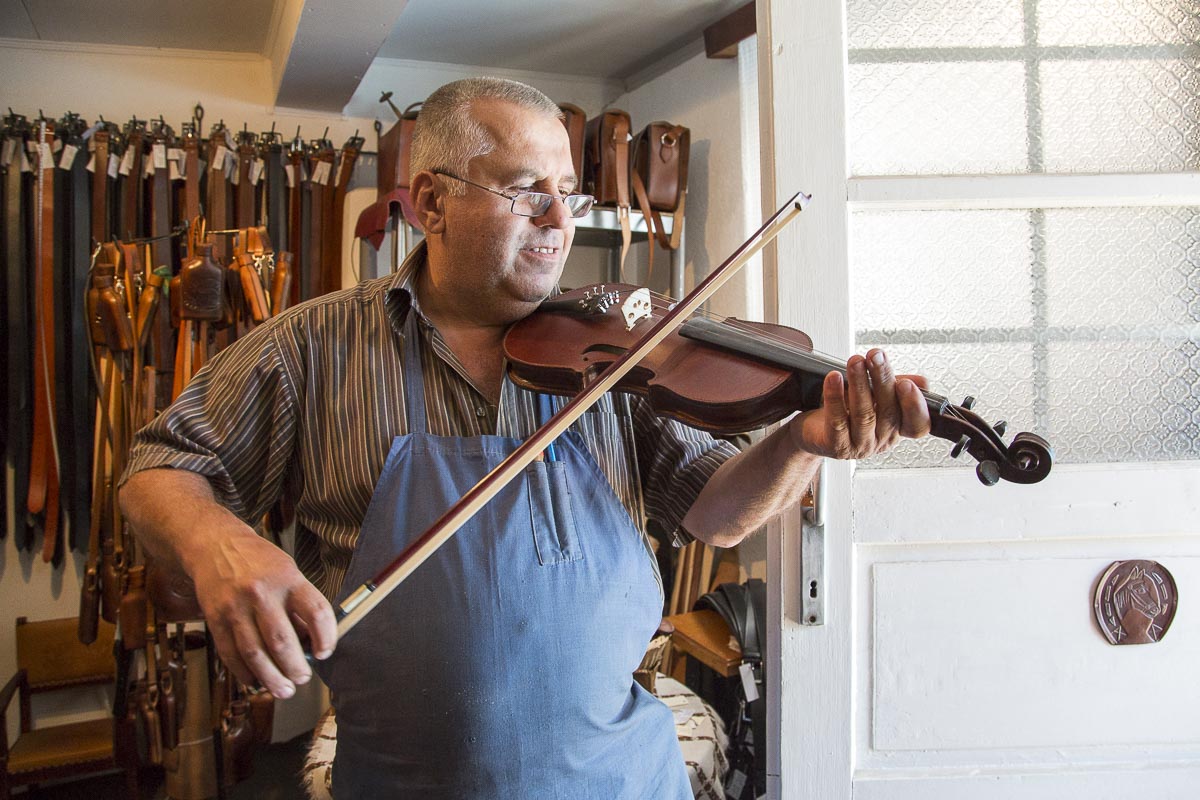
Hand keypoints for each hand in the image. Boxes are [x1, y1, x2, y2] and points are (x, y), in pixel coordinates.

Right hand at [187, 526, 337, 698]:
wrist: (215, 546)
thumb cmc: (258, 561)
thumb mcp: (289, 572)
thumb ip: (301, 605)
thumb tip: (313, 641)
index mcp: (288, 580)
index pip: (316, 613)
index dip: (326, 638)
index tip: (325, 652)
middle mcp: (262, 594)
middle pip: (282, 641)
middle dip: (296, 667)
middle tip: (302, 678)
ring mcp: (236, 608)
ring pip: (255, 654)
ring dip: (272, 678)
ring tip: (284, 689)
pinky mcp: (216, 620)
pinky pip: (231, 654)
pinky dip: (245, 672)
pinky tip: (255, 680)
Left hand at [788, 348, 929, 459]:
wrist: (813, 432)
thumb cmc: (845, 412)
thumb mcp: (874, 397)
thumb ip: (895, 387)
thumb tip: (922, 382)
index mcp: (896, 428)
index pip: (917, 425)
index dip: (915, 406)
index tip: (906, 383)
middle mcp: (881, 440)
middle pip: (888, 412)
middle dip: (882, 379)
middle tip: (875, 356)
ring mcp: (860, 446)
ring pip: (863, 415)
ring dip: (859, 384)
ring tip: (855, 362)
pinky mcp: (837, 446)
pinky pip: (837, 421)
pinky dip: (835, 397)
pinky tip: (834, 379)